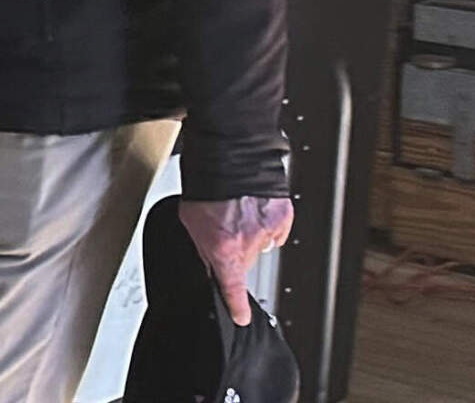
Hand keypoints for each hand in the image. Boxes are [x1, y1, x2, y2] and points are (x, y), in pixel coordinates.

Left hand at [178, 195, 294, 325]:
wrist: (228, 156)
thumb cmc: (206, 186)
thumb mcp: (191, 222)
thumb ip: (202, 247)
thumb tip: (208, 262)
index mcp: (224, 250)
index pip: (232, 289)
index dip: (237, 306)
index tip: (241, 317)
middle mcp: (249, 244)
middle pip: (245, 261)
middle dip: (236, 251)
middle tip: (225, 229)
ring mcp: (268, 231)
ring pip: (260, 244)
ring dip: (251, 233)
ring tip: (237, 211)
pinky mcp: (283, 217)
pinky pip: (275, 228)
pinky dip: (266, 220)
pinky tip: (252, 206)